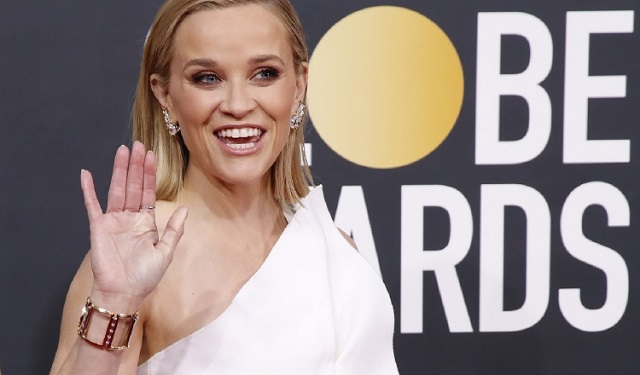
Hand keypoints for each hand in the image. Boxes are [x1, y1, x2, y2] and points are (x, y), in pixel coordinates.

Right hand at [80, 141, 187, 310]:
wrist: (123, 293)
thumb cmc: (145, 277)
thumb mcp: (165, 251)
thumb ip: (174, 230)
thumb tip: (185, 209)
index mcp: (145, 223)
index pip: (147, 192)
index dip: (149, 174)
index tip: (152, 155)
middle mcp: (129, 218)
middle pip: (132, 186)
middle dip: (136, 166)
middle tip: (138, 145)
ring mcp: (113, 221)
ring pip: (116, 190)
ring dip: (119, 170)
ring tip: (122, 151)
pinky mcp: (98, 227)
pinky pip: (92, 205)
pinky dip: (88, 190)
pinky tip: (86, 174)